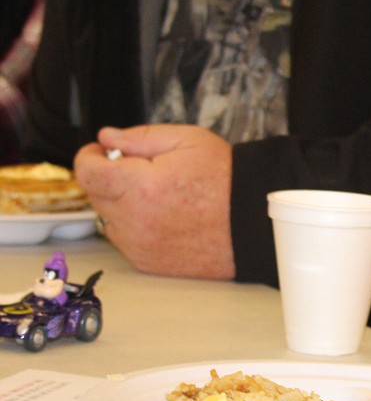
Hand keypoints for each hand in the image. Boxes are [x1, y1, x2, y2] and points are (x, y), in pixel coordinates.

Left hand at [74, 124, 234, 278]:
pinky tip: (163, 216)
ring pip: (108, 219)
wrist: (255, 223)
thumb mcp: (188, 140)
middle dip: (109, 177)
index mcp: (141, 186)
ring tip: (156, 196)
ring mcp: (141, 245)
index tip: (100, 152)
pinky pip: (126, 241)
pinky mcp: (149, 263)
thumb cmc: (228, 181)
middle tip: (139, 170)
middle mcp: (136, 221)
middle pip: (95, 195)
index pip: (87, 172)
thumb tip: (107, 138)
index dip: (90, 156)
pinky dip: (135, 227)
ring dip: (121, 204)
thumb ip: (141, 137)